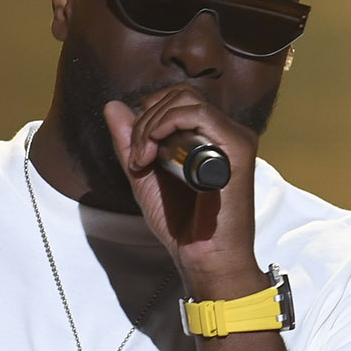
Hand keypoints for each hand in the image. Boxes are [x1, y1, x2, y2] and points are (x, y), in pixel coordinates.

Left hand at [105, 88, 264, 299]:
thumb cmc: (180, 222)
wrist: (201, 256)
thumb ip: (130, 142)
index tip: (136, 153)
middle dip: (147, 119)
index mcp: (208, 136)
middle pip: (181, 94)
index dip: (148, 115)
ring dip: (153, 125)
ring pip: (187, 100)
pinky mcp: (238, 149)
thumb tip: (113, 105)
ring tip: (144, 159)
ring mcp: (233, 139)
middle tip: (137, 156)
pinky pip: (200, 115)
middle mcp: (224, 132)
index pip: (177, 100)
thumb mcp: (144, 175)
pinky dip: (168, 124)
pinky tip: (155, 152)